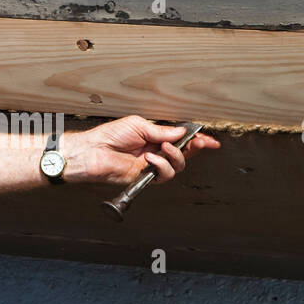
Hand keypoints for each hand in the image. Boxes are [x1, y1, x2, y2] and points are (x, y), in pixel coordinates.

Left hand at [63, 116, 220, 184]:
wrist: (93, 151)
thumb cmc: (109, 136)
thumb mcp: (139, 125)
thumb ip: (162, 131)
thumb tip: (182, 133)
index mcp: (154, 137)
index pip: (180, 139)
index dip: (196, 140)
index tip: (210, 140)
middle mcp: (155, 152)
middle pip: (184, 154)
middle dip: (194, 148)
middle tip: (198, 142)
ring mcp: (151, 165)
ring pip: (177, 166)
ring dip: (175, 157)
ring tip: (162, 148)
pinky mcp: (146, 177)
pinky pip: (164, 175)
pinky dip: (161, 165)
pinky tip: (150, 158)